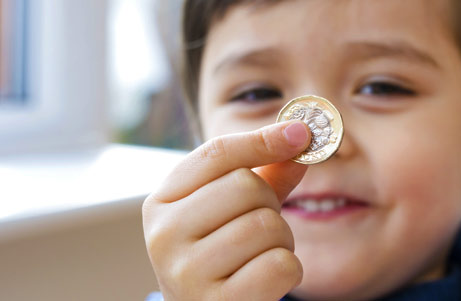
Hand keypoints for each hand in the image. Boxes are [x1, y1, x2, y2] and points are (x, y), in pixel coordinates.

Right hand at [142, 121, 310, 300]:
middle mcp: (164, 235)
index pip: (216, 154)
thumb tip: (298, 137)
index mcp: (160, 203)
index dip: (263, 140)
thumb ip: (263, 175)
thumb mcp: (231, 212)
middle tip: (260, 229)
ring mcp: (186, 272)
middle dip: (270, 205)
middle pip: (246, 186)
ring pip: (267, 226)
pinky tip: (265, 281)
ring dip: (282, 240)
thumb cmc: (221, 257)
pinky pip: (280, 265)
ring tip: (260, 257)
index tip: (300, 134)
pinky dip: (288, 270)